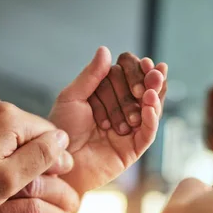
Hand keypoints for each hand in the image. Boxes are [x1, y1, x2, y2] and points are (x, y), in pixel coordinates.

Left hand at [0, 90, 72, 212]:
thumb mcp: (6, 182)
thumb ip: (41, 158)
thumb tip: (62, 140)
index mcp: (7, 116)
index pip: (50, 134)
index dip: (54, 158)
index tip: (52, 179)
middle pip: (28, 129)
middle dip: (28, 153)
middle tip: (19, 183)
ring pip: (7, 128)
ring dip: (8, 149)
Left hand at [49, 48, 166, 193]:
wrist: (58, 163)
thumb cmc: (62, 131)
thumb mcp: (72, 98)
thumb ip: (90, 76)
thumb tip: (105, 49)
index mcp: (107, 94)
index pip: (128, 75)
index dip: (135, 70)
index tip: (142, 63)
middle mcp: (122, 109)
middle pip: (142, 90)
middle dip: (147, 82)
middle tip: (152, 76)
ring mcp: (130, 129)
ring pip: (150, 110)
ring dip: (154, 96)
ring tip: (154, 86)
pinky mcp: (134, 148)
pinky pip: (148, 133)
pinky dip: (151, 119)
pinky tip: (150, 106)